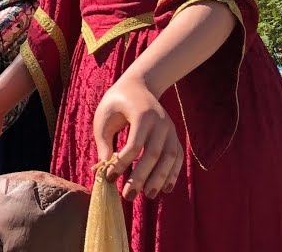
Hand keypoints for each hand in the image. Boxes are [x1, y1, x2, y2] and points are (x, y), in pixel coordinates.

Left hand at [94, 76, 183, 200]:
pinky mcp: (175, 136)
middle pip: (154, 154)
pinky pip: (178, 158)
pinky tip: (165, 189)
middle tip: (128, 196)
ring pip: (169, 158)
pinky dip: (173, 174)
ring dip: (159, 179)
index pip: (134, 145)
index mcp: (142, 114)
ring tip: (148, 195)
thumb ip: (104, 143)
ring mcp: (171, 129)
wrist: (139, 86)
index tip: (109, 177)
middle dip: (141, 178)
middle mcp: (161, 122)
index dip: (122, 164)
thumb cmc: (116, 102)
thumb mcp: (104, 118)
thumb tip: (104, 171)